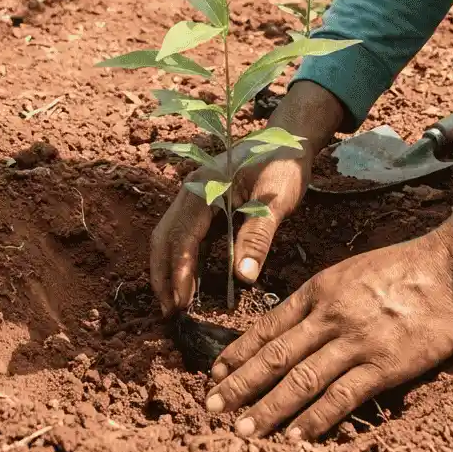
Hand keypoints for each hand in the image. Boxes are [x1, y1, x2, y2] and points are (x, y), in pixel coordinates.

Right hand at [149, 82, 346, 316]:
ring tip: (175, 306)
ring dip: (170, 270)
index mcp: (204, 187)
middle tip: (170, 312)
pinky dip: (184, 261)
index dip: (179, 271)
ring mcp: (195, 197)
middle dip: (163, 275)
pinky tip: (190, 285)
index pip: (183, 235)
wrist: (289, 139)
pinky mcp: (205, 205)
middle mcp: (192, 191)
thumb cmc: (283, 165)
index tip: (181, 303)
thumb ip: (258, 236)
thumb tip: (244, 278)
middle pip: (165, 237)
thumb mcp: (275, 201)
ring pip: (171, 237)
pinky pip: (186, 236)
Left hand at [205, 202, 452, 438]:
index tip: (215, 374)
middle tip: (211, 408)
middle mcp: (329, 315)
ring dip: (268, 409)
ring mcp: (356, 340)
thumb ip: (321, 299)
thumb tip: (292, 325)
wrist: (450, 267)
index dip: (239, 353)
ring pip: (301, 380)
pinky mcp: (385, 364)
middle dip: (240, 385)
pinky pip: (342, 397)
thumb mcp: (349, 272)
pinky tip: (295, 437)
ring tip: (242, 431)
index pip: (267, 326)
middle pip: (275, 355)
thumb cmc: (402, 267)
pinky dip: (315, 420)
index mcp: (318, 289)